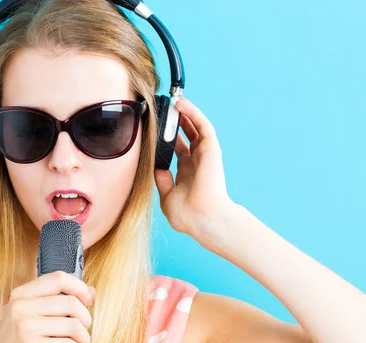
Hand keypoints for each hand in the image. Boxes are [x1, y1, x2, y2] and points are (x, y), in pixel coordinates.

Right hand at [0, 271, 95, 342]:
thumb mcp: (27, 317)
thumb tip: (91, 291)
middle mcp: (20, 307)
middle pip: (70, 302)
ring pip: (73, 324)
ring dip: (85, 337)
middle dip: (85, 318)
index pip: (58, 278)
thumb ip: (56, 301)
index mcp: (20, 295)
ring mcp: (25, 328)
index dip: (79, 288)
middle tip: (84, 329)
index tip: (86, 301)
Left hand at [154, 97, 238, 242]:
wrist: (202, 218)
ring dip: (185, 113)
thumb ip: (162, 179)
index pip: (178, 149)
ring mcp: (204, 154)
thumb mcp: (166, 195)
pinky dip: (193, 113)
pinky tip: (181, 103)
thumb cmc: (187, 214)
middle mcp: (196, 161)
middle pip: (186, 135)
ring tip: (173, 100)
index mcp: (187, 172)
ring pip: (195, 127)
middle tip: (163, 109)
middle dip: (176, 121)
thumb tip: (156, 166)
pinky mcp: (210, 148)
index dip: (168, 137)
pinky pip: (202, 125)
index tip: (155, 128)